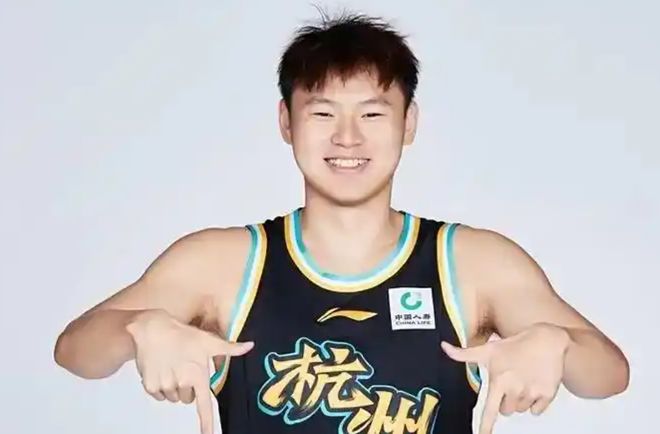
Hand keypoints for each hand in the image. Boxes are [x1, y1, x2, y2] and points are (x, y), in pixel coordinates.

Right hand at [126, 309, 253, 433]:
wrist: (152, 328)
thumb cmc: (182, 334)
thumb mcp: (208, 341)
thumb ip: (230, 348)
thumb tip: (250, 346)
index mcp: (197, 376)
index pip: (204, 406)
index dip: (207, 424)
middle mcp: (181, 384)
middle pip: (188, 399)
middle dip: (188, 388)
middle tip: (185, 369)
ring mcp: (164, 386)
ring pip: (174, 398)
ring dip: (175, 388)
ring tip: (173, 366)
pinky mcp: (150, 386)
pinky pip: (160, 396)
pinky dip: (162, 387)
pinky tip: (163, 369)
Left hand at [441, 323, 569, 433]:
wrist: (547, 339)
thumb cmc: (516, 345)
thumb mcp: (488, 350)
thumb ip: (464, 354)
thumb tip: (444, 347)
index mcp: (499, 381)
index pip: (489, 410)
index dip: (485, 426)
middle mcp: (515, 389)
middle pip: (505, 411)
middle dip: (505, 401)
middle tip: (509, 383)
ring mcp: (532, 393)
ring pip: (521, 410)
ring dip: (519, 400)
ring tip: (521, 380)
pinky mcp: (548, 395)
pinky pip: (536, 410)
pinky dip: (534, 402)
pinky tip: (532, 385)